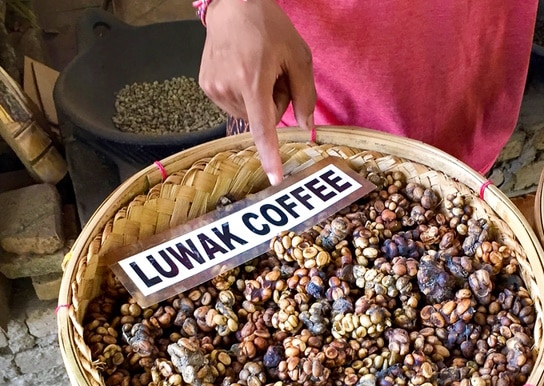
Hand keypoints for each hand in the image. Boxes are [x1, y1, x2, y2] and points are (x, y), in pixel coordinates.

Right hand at [198, 0, 316, 184]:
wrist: (234, 4)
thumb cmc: (269, 27)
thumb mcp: (298, 56)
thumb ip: (305, 95)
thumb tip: (305, 127)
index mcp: (253, 80)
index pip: (262, 127)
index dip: (269, 154)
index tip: (273, 178)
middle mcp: (229, 88)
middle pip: (263, 119)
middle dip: (275, 103)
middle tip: (275, 74)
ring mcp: (214, 88)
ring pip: (249, 115)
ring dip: (259, 99)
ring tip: (258, 69)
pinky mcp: (206, 86)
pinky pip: (236, 106)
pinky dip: (245, 95)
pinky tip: (244, 71)